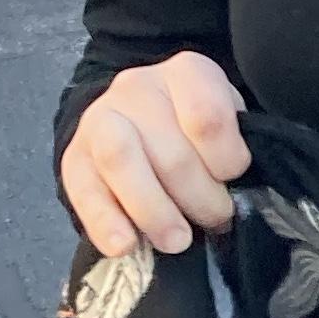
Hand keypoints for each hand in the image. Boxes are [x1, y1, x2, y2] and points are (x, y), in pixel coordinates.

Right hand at [59, 50, 249, 257]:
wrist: (135, 117)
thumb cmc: (193, 127)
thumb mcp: (225, 118)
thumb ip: (233, 144)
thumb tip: (244, 188)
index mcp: (186, 71)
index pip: (208, 116)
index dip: (227, 158)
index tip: (235, 179)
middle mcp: (138, 86)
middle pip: (170, 150)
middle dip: (199, 197)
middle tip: (216, 221)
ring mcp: (100, 118)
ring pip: (122, 160)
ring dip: (154, 211)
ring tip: (177, 241)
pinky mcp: (74, 156)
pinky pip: (84, 190)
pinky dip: (105, 222)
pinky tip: (125, 246)